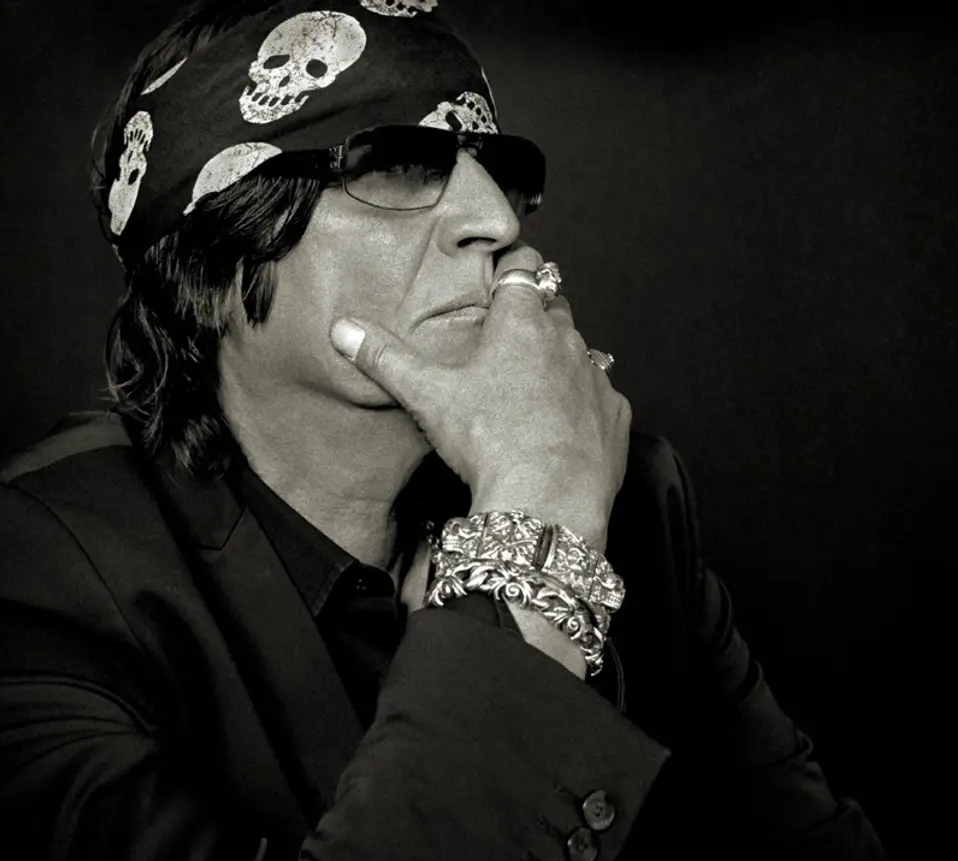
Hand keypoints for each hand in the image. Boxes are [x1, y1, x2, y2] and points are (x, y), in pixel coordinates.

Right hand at [330, 243, 630, 547]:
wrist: (547, 496)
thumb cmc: (489, 439)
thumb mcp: (428, 396)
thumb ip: (386, 359)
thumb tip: (343, 330)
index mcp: (519, 323)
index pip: (525, 268)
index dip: (514, 266)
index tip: (505, 272)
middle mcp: (565, 340)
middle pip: (554, 309)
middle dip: (536, 317)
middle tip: (511, 340)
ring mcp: (594, 376)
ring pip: (580, 352)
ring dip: (562, 361)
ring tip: (536, 388)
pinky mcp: (614, 414)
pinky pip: (602, 397)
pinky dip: (585, 405)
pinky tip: (564, 427)